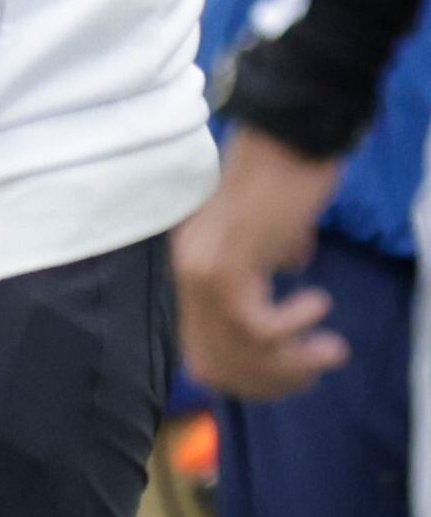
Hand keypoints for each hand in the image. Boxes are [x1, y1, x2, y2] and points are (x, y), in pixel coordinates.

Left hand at [173, 127, 350, 398]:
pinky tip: (319, 305)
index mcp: (193, 269)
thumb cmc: (290, 174)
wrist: (291, 135)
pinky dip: (291, 329)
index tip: (295, 373)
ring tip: (331, 350)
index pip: (202, 352)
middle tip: (316, 369)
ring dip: (290, 365)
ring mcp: (202, 272)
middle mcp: (186, 276)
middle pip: (213, 365)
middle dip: (269, 382)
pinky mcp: (228, 266)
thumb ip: (271, 256)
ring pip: (236, 353)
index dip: (248, 376)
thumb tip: (289, 269)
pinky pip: (254, 327)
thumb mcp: (274, 228)